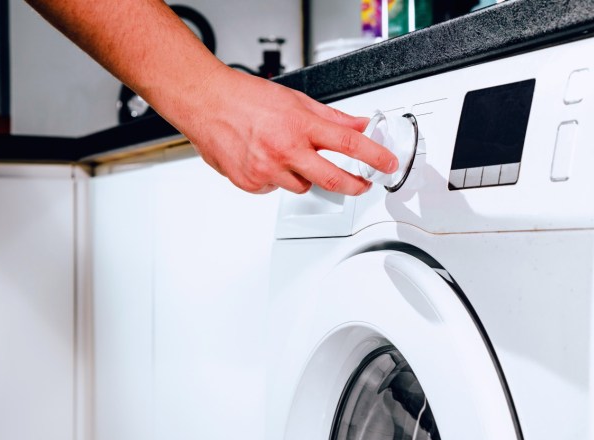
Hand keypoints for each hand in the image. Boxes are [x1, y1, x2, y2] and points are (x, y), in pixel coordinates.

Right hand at [177, 66, 397, 194]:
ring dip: (305, 176)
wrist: (205, 102)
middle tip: (363, 183)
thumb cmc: (246, 98)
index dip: (374, 156)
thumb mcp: (297, 101)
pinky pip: (276, 188)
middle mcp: (285, 149)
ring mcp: (267, 169)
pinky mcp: (251, 183)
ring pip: (303, 186)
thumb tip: (360, 124)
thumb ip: (333, 117)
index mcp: (300, 125)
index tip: (388, 164)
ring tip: (289, 155)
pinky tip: (264, 159)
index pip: (348, 143)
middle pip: (333, 179)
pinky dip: (276, 178)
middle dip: (355, 185)